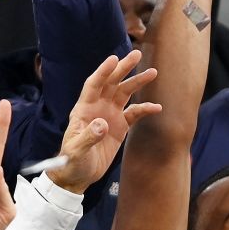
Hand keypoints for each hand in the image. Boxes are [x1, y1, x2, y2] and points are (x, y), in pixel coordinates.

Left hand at [48, 50, 159, 193]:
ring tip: (153, 72)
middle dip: (124, 68)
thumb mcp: (76, 151)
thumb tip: (102, 124)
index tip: (114, 59)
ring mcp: (110, 116)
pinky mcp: (120, 127)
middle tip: (137, 54)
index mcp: (84, 110)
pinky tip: (157, 108)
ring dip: (137, 82)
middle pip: (112, 83)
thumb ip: (88, 137)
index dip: (103, 72)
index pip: (94, 85)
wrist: (77, 175)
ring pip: (124, 93)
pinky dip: (145, 109)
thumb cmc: (71, 162)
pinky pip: (134, 114)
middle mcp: (97, 108)